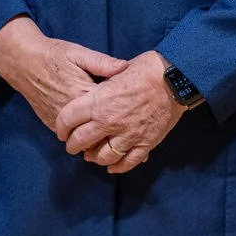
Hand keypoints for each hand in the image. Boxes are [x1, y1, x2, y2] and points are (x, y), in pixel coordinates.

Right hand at [0, 16, 126, 132]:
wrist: (23, 62)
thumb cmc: (53, 54)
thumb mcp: (78, 53)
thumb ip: (102, 63)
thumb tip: (126, 67)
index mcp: (83, 93)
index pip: (109, 111)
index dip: (124, 113)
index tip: (137, 115)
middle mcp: (72, 111)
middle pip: (99, 131)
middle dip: (115, 134)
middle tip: (132, 137)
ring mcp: (60, 120)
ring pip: (84, 140)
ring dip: (99, 142)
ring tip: (115, 140)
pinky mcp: (52, 124)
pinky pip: (71, 138)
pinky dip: (83, 140)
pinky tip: (94, 138)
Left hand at [54, 51, 182, 173]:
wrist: (175, 79)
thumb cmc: (145, 69)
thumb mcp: (116, 70)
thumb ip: (101, 85)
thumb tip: (93, 91)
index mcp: (98, 101)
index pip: (68, 119)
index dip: (61, 126)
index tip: (61, 130)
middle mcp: (109, 121)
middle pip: (81, 141)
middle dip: (73, 145)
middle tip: (71, 145)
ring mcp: (128, 135)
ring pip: (102, 156)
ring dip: (93, 157)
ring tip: (90, 156)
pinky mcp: (145, 143)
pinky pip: (127, 162)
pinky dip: (117, 166)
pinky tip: (112, 166)